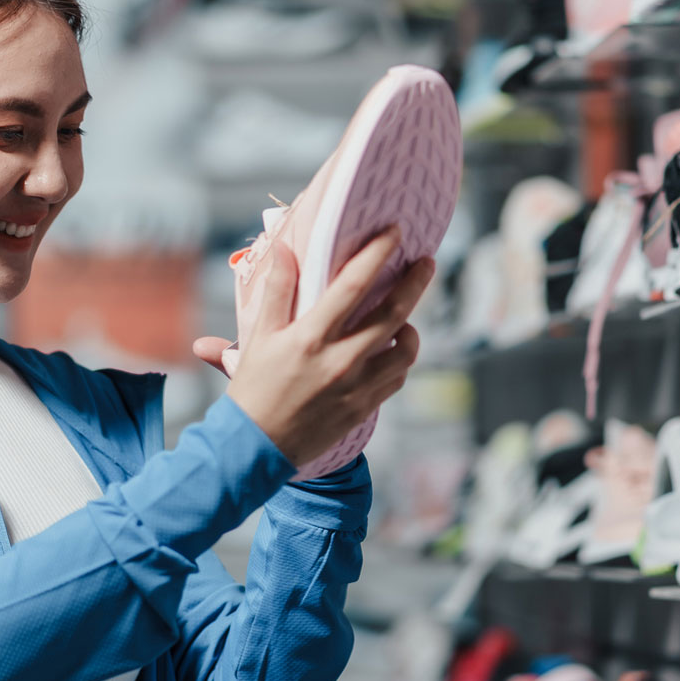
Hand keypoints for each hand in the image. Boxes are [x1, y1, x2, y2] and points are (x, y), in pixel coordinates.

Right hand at [193, 228, 431, 469]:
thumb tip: (286, 250)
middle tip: (426, 262)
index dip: (377, 254)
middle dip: (415, 283)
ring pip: (405, 350)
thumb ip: (277, 292)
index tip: (394, 232)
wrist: (256, 448)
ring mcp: (356, 387)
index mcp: (310, 338)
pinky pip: (396, 378)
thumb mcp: (258, 337)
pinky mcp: (364, 408)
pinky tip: (390, 350)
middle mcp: (340, 361)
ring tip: (405, 316)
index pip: (353, 286)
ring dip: (410, 327)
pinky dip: (399, 360)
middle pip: (394, 314)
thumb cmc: (253, 390)